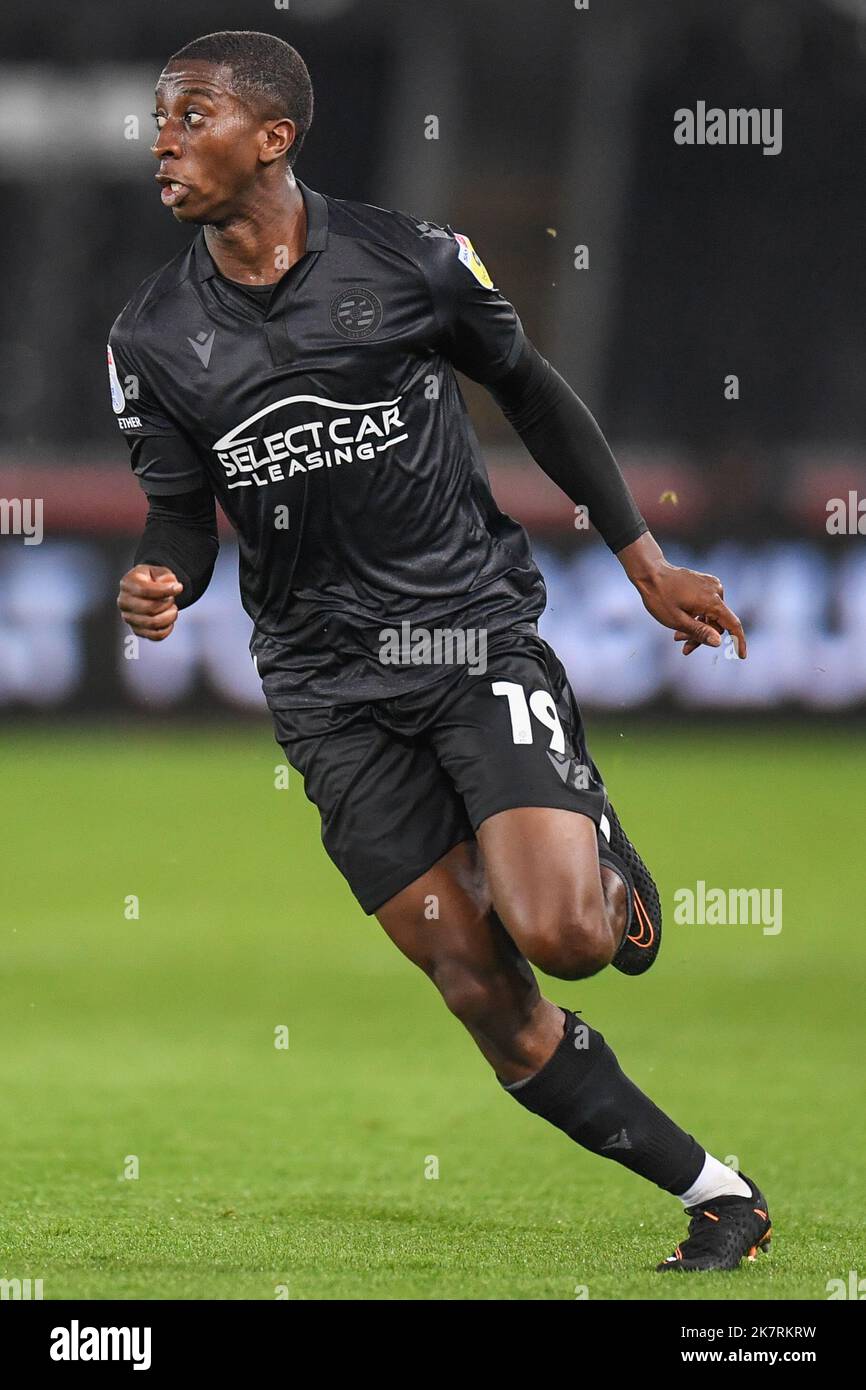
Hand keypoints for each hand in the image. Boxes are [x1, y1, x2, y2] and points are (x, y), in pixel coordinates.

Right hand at [117, 564, 182, 641]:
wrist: (146, 589)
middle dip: (167, 603)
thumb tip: (171, 586)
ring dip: (169, 617)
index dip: (165, 590)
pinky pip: (155, 636)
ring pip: (153, 623)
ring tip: (172, 609)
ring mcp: (129, 617)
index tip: (178, 588)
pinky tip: (169, 620)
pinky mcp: (136, 630)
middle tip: (172, 599)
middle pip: (149, 608)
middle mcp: (124, 601)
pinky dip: (167, 629)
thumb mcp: (158, 571)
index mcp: (128, 584)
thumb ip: (165, 576)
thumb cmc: (151, 580)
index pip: (145, 590)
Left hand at [617, 532, 746, 658]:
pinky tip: (683, 622)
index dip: (739, 642)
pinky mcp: (706, 583)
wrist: (651, 572)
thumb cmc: (660, 597)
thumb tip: (719, 642)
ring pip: (711, 615)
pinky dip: (697, 616)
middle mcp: (716, 591)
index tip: (742, 656)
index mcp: (712, 601)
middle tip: (684, 648)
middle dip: (702, 636)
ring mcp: (711, 585)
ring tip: (677, 637)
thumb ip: (699, 632)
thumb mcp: (677, 620)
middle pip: (717, 623)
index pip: (733, 625)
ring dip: (698, 627)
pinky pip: (707, 605)